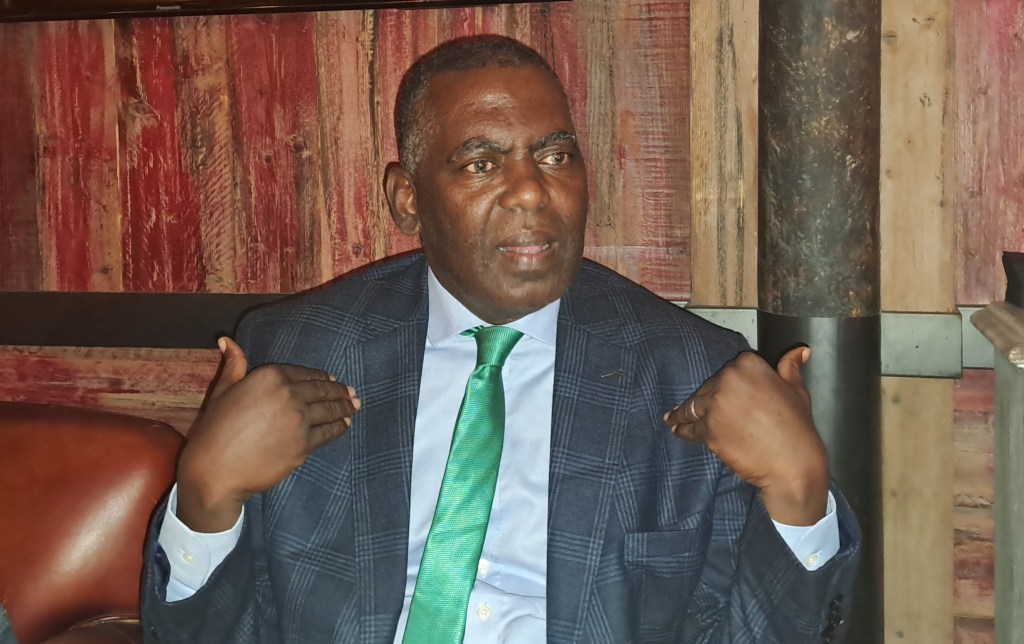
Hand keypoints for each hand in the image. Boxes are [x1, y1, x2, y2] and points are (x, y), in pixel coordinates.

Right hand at [176, 337, 360, 532]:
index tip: (332, 379)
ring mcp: (299, 420)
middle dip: (340, 391)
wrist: (216, 470)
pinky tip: (345, 425)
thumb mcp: (223, 391)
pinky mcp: (304, 445)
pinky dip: (339, 427)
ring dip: (345, 407)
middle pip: (322, 390)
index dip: (321, 376)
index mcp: (270, 376)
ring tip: (355, 406)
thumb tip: (227, 339)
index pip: (305, 373)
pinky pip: (328, 433)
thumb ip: (234, 365)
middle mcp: (289, 394)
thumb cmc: (214, 430)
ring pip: (329, 411)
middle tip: (352, 392)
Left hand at [664, 347, 827, 525]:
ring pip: (694, 407)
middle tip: (692, 407)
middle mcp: (728, 380)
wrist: (793, 463)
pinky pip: (690, 428)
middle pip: (708, 387)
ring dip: (682, 413)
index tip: (720, 388)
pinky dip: (682, 429)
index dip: (725, 383)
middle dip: (704, 399)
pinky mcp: (708, 430)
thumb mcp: (797, 391)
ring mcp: (716, 406)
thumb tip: (799, 351)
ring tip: (671, 417)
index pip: (729, 371)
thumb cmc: (798, 428)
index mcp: (749, 365)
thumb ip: (789, 368)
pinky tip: (676, 429)